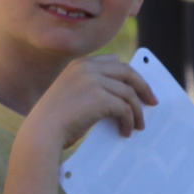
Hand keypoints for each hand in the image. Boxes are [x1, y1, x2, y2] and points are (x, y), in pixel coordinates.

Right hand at [23, 54, 157, 148]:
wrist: (42, 132)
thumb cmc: (55, 119)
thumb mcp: (71, 93)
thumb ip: (91, 87)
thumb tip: (120, 97)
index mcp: (80, 63)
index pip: (114, 62)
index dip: (129, 75)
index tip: (139, 87)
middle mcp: (87, 67)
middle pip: (127, 72)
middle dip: (143, 87)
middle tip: (152, 103)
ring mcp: (93, 81)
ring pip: (129, 93)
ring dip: (137, 111)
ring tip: (138, 125)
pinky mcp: (99, 98)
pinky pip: (125, 109)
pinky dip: (130, 121)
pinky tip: (125, 131)